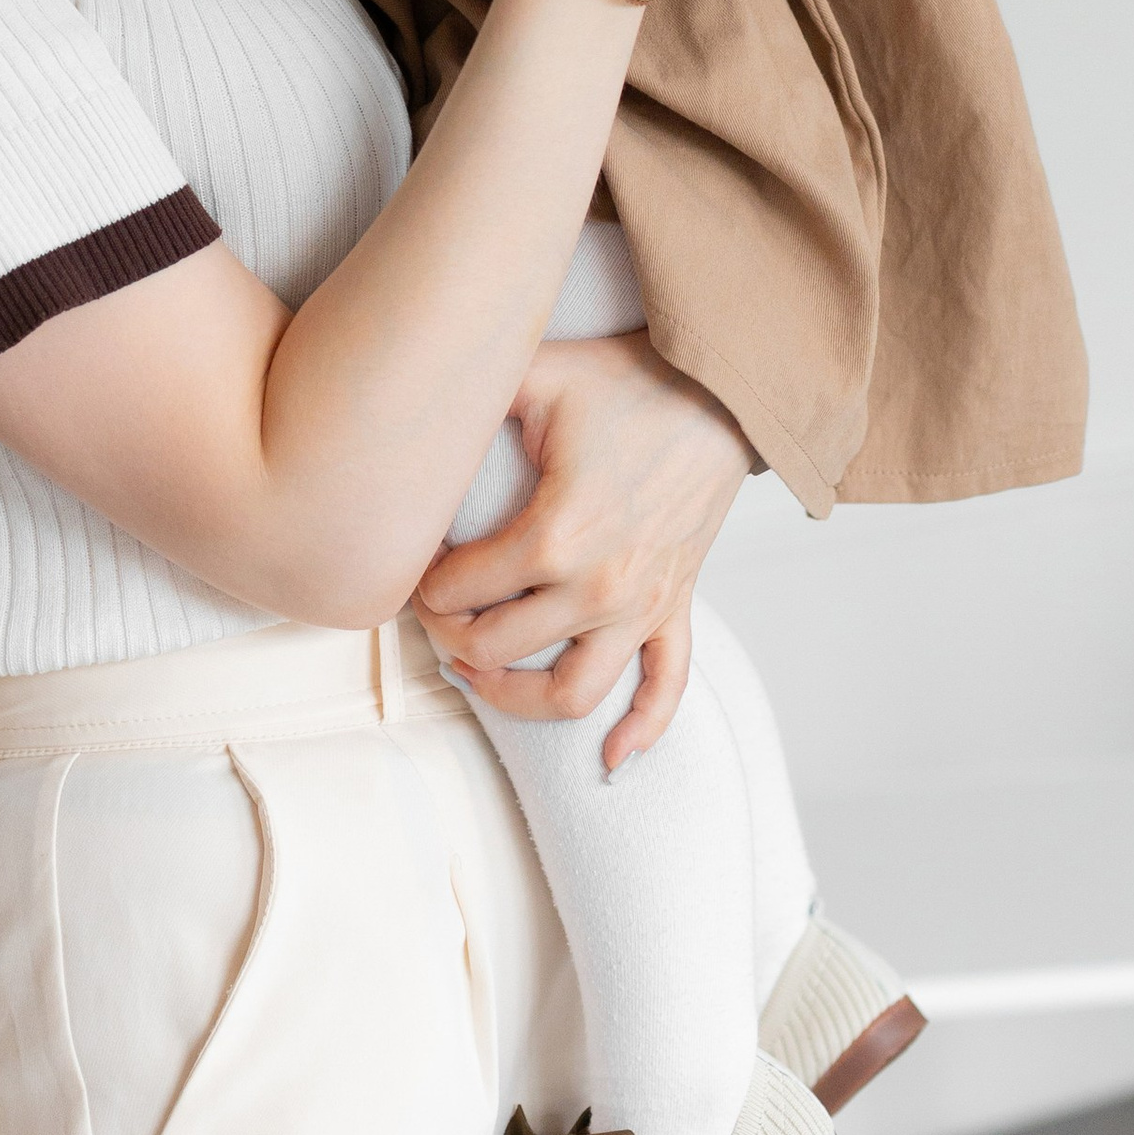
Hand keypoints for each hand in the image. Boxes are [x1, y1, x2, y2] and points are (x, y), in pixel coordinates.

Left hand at [414, 330, 752, 770]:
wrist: (719, 391)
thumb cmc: (627, 382)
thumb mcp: (537, 376)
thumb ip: (472, 398)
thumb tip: (417, 416)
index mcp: (555, 535)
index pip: (460, 591)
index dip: (423, 582)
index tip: (413, 565)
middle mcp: (598, 587)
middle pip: (496, 647)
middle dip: (449, 633)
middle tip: (434, 608)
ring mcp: (641, 606)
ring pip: (569, 694)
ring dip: (514, 698)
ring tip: (478, 676)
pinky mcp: (675, 607)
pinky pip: (666, 688)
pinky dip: (641, 731)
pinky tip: (610, 758)